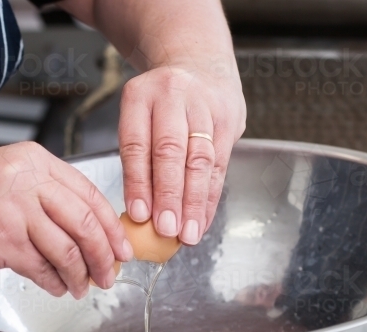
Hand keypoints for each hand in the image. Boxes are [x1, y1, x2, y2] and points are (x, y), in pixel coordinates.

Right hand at [0, 142, 132, 298]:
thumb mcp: (4, 174)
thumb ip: (42, 192)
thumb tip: (83, 226)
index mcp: (33, 161)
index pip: (89, 193)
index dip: (111, 225)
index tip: (121, 246)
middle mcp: (28, 181)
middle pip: (86, 223)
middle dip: (104, 255)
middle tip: (110, 274)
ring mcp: (15, 211)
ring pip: (68, 250)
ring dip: (80, 275)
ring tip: (82, 287)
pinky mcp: (2, 242)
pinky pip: (42, 268)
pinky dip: (55, 282)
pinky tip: (57, 287)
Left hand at [118, 62, 245, 244]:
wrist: (200, 64)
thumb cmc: (162, 104)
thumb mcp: (139, 117)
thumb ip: (137, 158)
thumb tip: (140, 213)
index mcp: (140, 96)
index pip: (137, 144)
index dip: (138, 182)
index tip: (140, 215)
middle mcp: (173, 95)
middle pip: (171, 151)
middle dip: (169, 195)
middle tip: (166, 229)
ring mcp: (204, 105)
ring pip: (200, 160)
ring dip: (194, 202)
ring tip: (188, 233)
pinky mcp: (229, 118)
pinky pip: (219, 164)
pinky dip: (210, 197)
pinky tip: (203, 219)